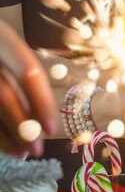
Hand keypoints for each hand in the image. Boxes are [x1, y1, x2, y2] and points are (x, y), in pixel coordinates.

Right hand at [0, 21, 55, 155]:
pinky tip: (4, 145)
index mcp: (3, 38)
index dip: (41, 103)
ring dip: (4, 137)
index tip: (52, 129)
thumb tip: (42, 123)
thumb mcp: (10, 57)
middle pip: (3, 96)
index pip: (28, 72)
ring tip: (22, 152)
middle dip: (22, 128)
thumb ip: (24, 83)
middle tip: (37, 150)